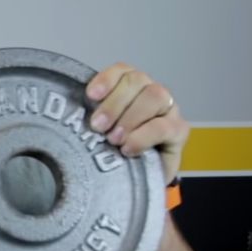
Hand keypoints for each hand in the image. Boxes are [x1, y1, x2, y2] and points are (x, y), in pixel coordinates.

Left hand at [85, 63, 188, 182]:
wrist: (142, 179)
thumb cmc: (118, 151)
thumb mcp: (102, 133)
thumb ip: (94, 119)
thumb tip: (72, 114)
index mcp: (132, 87)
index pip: (121, 70)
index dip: (106, 79)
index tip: (90, 95)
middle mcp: (152, 91)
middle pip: (137, 80)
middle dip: (114, 103)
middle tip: (98, 126)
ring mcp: (169, 109)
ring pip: (154, 96)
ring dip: (129, 117)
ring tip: (113, 140)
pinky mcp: (179, 130)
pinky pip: (163, 127)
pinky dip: (143, 137)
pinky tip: (128, 149)